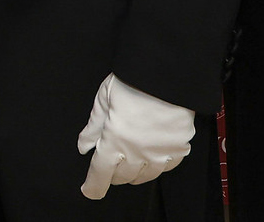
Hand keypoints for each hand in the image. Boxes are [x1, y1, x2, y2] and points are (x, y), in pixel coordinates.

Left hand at [76, 74, 192, 199]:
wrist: (167, 74)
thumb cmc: (133, 82)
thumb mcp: (104, 99)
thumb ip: (93, 127)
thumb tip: (84, 146)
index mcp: (114, 141)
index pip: (100, 174)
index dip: (93, 186)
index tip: (89, 190)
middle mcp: (136, 153)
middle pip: (122, 177)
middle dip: (113, 173)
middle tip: (111, 162)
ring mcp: (159, 153)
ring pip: (144, 176)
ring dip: (134, 172)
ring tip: (131, 160)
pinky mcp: (179, 149)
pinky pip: (166, 167)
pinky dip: (157, 164)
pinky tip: (152, 154)